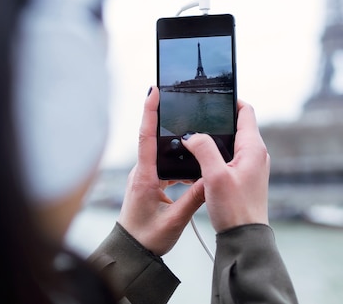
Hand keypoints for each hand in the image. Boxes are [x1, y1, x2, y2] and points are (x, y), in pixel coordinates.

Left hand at [117, 86, 204, 255]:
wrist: (131, 253)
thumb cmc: (146, 239)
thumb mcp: (174, 221)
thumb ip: (194, 199)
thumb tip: (211, 178)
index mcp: (145, 177)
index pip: (146, 137)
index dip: (150, 111)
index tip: (154, 90)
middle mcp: (142, 172)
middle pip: (154, 138)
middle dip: (167, 120)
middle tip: (181, 102)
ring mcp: (144, 177)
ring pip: (162, 153)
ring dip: (177, 147)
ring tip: (196, 140)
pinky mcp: (149, 183)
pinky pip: (164, 166)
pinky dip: (178, 164)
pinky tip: (193, 170)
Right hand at [181, 100, 269, 232]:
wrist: (244, 237)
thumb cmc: (235, 209)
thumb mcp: (214, 176)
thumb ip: (203, 149)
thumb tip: (191, 134)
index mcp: (253, 148)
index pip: (246, 111)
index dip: (231, 101)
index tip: (213, 98)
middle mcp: (256, 154)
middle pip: (238, 125)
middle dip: (219, 119)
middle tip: (199, 116)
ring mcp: (252, 166)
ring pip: (233, 141)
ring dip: (217, 138)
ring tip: (196, 137)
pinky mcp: (245, 177)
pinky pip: (231, 156)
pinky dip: (218, 153)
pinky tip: (203, 161)